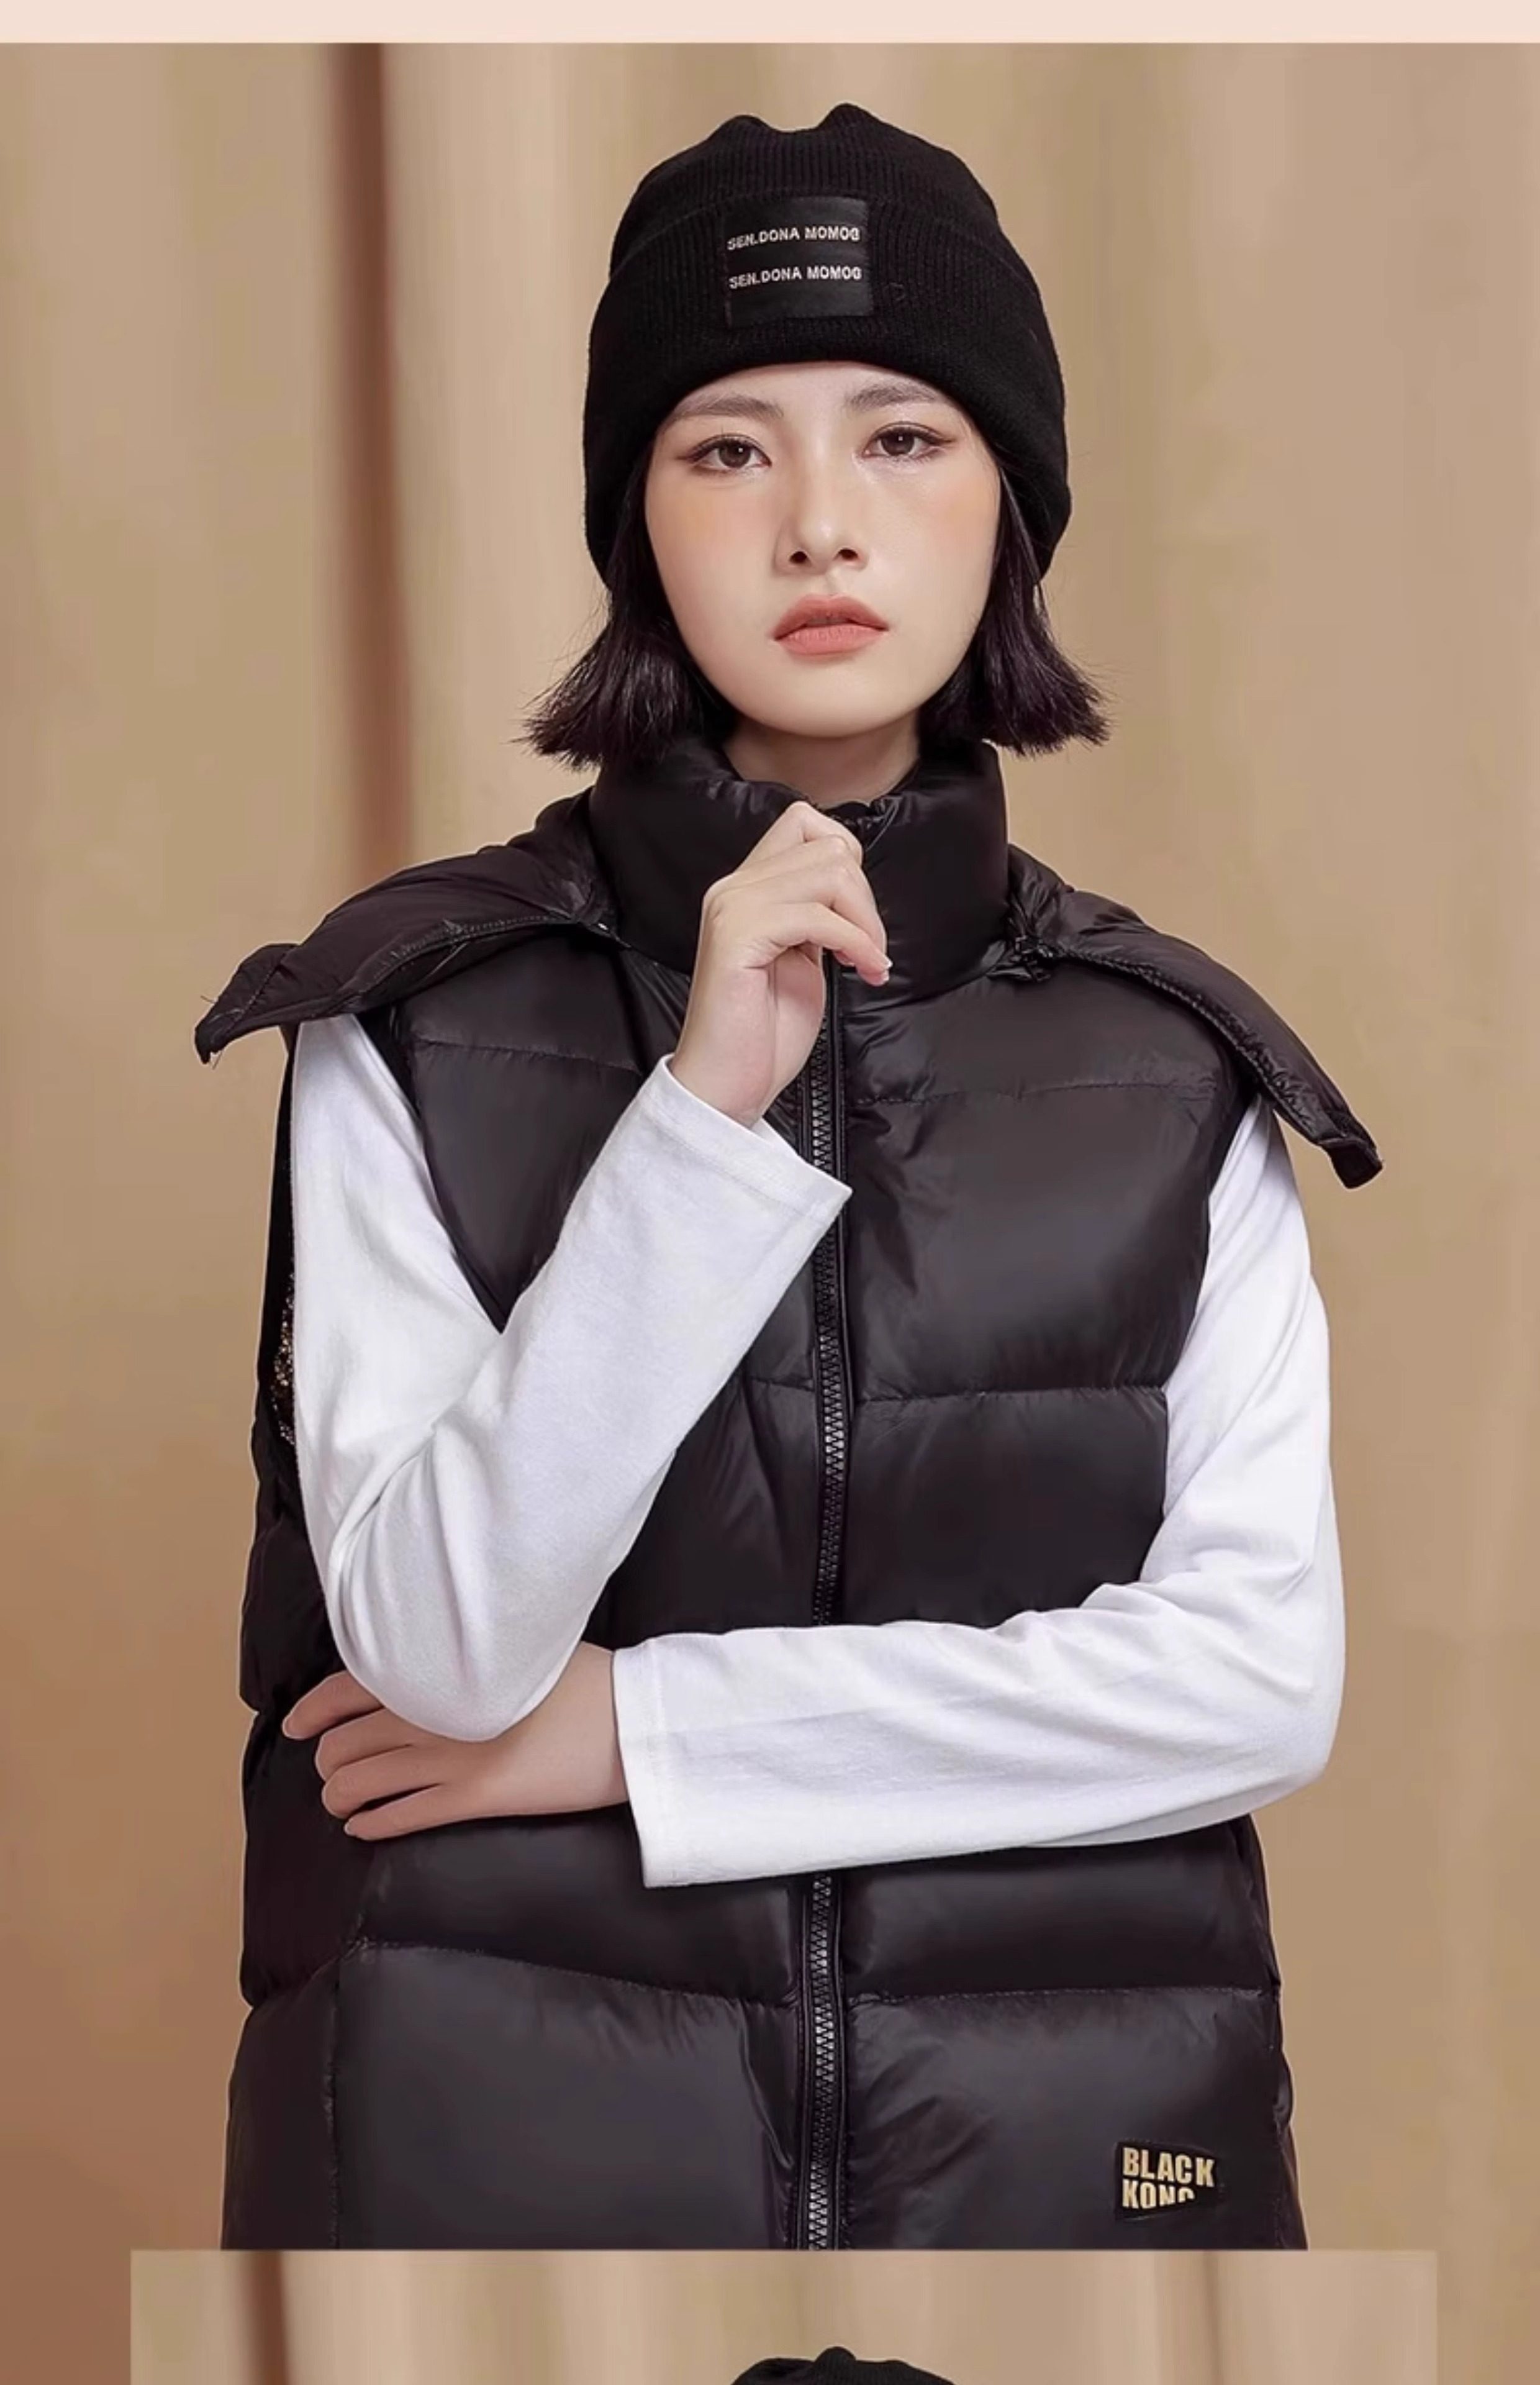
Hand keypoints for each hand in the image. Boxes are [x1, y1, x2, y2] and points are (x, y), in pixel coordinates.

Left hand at [280, 1641, 626, 1839]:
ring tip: (340, 1800)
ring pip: (363, 1781)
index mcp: (443, 1666)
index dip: (312, 1710)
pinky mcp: (474, 1798)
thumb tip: (427, 1662)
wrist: (629, 1718)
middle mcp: (435, 1710)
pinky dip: (370, 1824)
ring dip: (340, 1795)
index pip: (349, 1685)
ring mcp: (452, 1757)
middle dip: (327, 1760)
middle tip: (329, 1769)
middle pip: (346, 1740)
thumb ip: (463, 1656)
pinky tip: (362, 1827)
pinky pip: (401, 1815)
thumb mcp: (517, 1649)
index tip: (294, 1724)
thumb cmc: (584, 1678)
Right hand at [670, 798, 889, 1129]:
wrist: (725, 1085)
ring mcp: (731, 909)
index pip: (805, 822)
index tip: (857, 917)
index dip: (847, 860)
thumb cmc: (763, 1032)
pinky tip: (864, 971)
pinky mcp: (737, 938)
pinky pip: (817, 916)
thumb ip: (816, 915)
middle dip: (866, 898)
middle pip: (828, 846)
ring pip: (829, 872)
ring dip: (865, 920)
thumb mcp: (800, 957)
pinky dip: (855, 943)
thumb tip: (852, 887)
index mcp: (745, 889)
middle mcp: (732, 888)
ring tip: (869, 963)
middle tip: (871, 950)